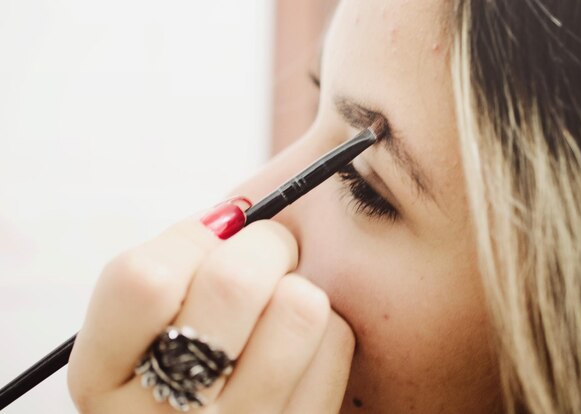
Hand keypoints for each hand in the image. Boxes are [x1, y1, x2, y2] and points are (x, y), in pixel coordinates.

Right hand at [67, 200, 354, 412]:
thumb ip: (170, 272)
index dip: (191, 237)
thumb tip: (236, 213)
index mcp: (103, 381)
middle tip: (270, 251)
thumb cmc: (175, 370)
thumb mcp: (136, 335)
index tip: (216, 235)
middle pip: (234, 282)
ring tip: (283, 302)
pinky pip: (335, 345)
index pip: (144, 279)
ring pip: (299, 307)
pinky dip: (325, 329)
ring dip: (298, 287)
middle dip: (266, 243)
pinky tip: (299, 349)